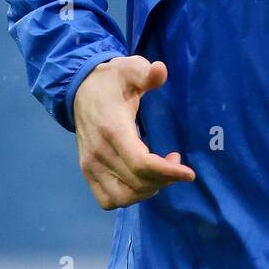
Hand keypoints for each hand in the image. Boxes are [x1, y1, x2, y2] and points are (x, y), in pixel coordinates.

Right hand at [73, 57, 195, 209]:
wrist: (80, 88)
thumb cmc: (111, 80)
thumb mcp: (129, 68)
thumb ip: (145, 72)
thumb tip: (160, 70)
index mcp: (113, 129)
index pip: (141, 164)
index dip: (167, 172)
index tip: (189, 173)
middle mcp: (99, 153)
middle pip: (137, 183)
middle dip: (164, 178)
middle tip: (176, 161)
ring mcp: (90, 165)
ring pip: (122, 197)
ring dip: (147, 191)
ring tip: (160, 173)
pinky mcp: (87, 172)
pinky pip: (107, 199)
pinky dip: (127, 197)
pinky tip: (141, 182)